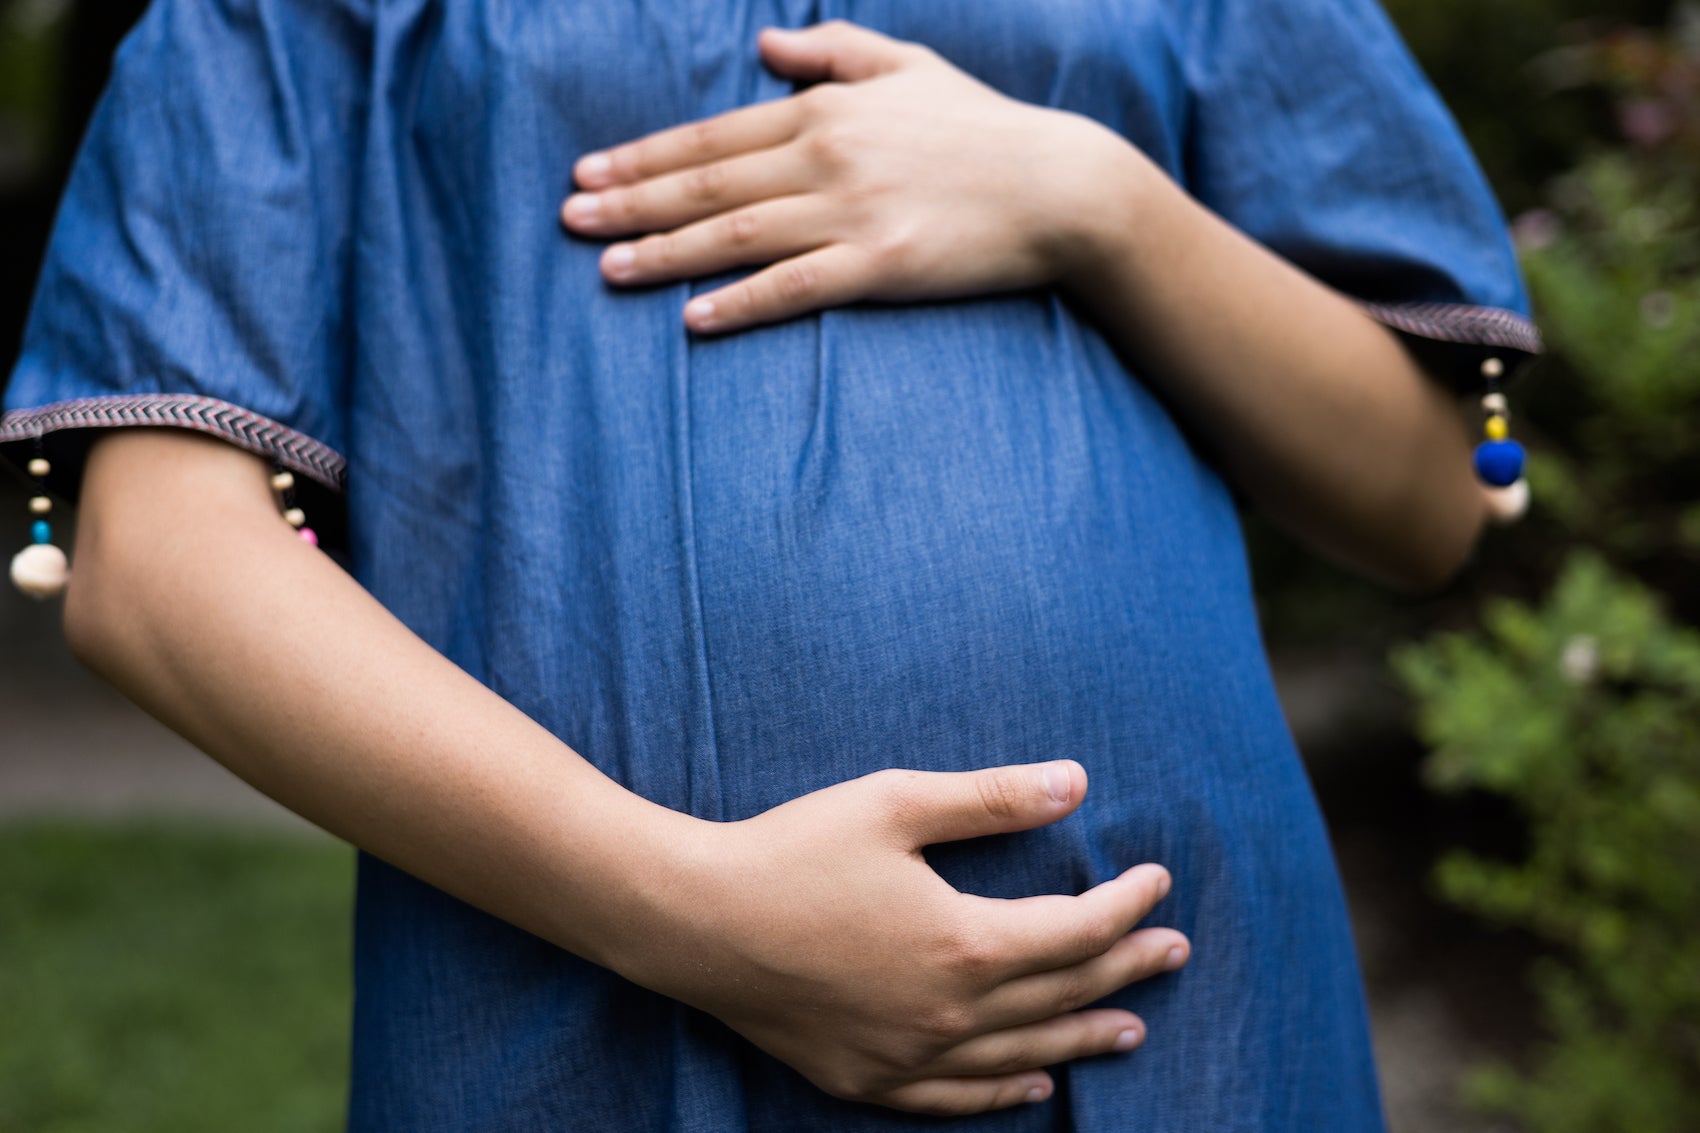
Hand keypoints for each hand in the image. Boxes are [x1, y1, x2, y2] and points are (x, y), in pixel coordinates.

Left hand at [559, 20, 1137, 332]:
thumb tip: (766, 46)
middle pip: (710, 182)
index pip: (714, 135)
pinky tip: (694, 318)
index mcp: (827, 109)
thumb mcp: (910, 65)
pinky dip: (742, 302)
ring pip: (738, 233)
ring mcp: (853, 212)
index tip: (588, 171)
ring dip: (667, 251)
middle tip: (569, 220)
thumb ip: (834, 50)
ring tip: (608, 268)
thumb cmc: (985, 128)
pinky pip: (797, 287)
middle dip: (632, 200)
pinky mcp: (883, 266)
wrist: (1062, 186)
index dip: (646, 155)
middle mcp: (828, 156)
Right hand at [621, 760, 1188, 1115]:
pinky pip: (957, 1099)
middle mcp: (948, 1014)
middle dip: (1125, 968)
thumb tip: (1076, 782)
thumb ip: (991, 798)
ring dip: (1085, 1038)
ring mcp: (908, 1056)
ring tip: (1132, 1028)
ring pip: (1023, 1057)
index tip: (1157, 880)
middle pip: (1062, 995)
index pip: (1076, 930)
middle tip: (1174, 951)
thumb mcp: (895, 804)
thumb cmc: (792, 850)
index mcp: (964, 943)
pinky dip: (1006, 1095)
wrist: (694, 921)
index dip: (1126, 904)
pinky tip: (1036, 1087)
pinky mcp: (867, 1079)